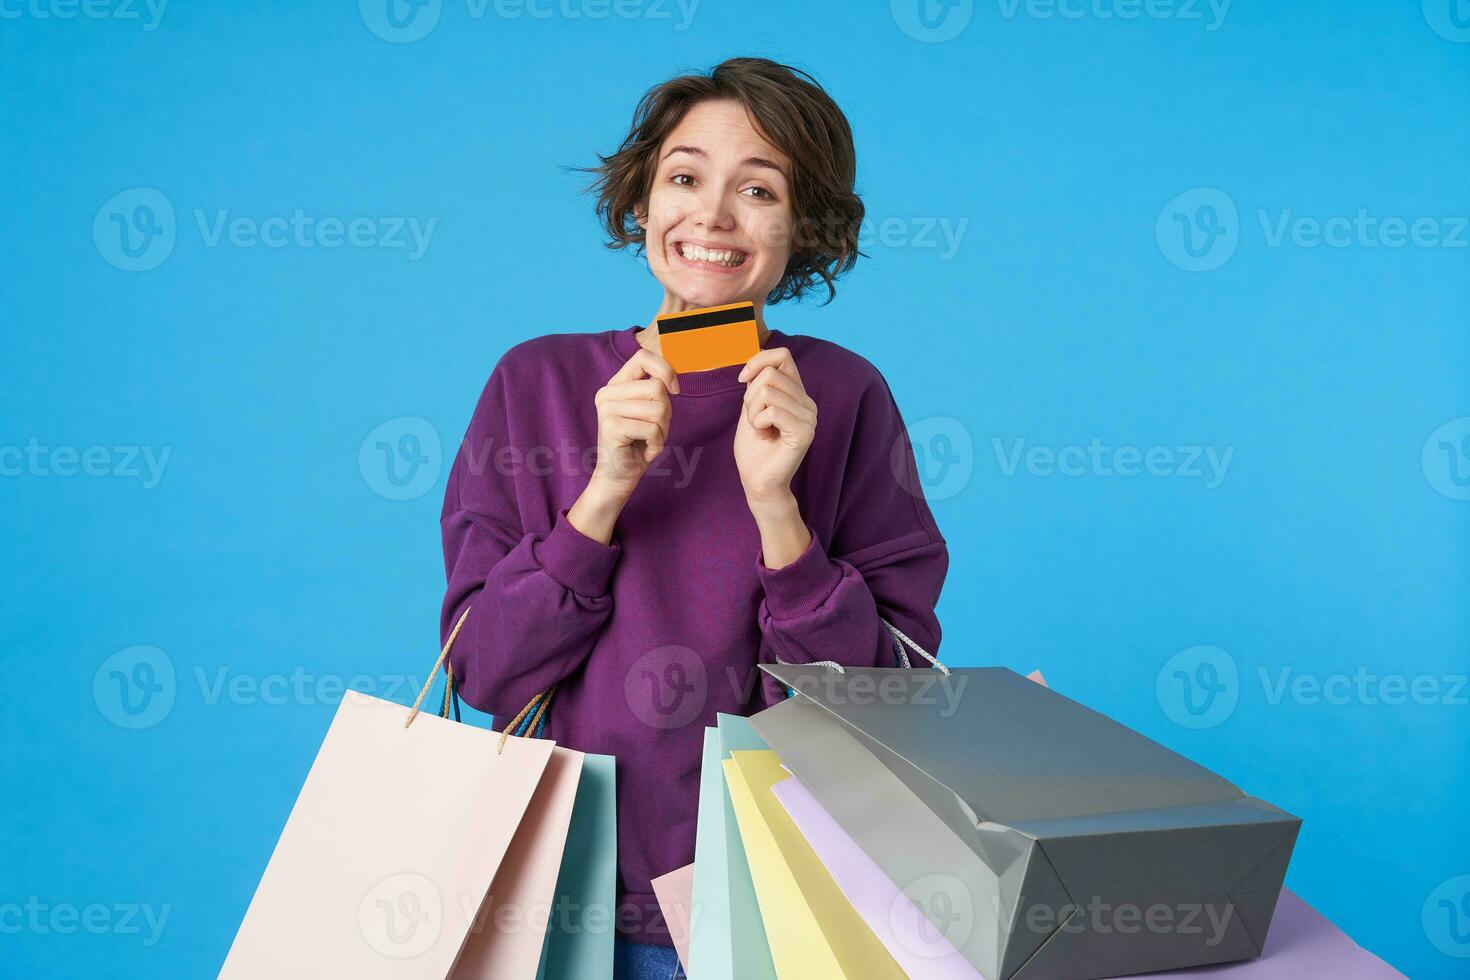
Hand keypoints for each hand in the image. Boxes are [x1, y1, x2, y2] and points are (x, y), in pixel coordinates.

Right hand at [568, 349, 677, 541]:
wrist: (618, 477)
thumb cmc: (637, 444)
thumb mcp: (649, 411)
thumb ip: (655, 390)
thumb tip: (672, 377)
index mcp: (615, 385)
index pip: (643, 357)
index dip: (665, 370)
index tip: (674, 390)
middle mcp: (607, 393)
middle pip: (657, 388)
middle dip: (667, 413)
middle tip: (654, 431)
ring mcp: (607, 409)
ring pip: (658, 409)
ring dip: (662, 431)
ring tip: (648, 441)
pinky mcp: (611, 427)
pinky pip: (652, 429)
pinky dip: (656, 444)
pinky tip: (645, 452)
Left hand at [734, 348, 816, 507]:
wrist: (757, 482)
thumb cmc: (754, 448)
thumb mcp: (751, 407)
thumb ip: (758, 384)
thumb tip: (757, 358)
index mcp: (797, 394)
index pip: (782, 356)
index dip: (757, 361)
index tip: (742, 379)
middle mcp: (808, 403)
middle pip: (770, 374)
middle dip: (750, 396)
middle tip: (755, 420)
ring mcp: (810, 418)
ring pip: (768, 391)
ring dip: (753, 412)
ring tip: (761, 430)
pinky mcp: (805, 432)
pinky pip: (773, 411)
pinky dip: (759, 422)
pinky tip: (765, 436)